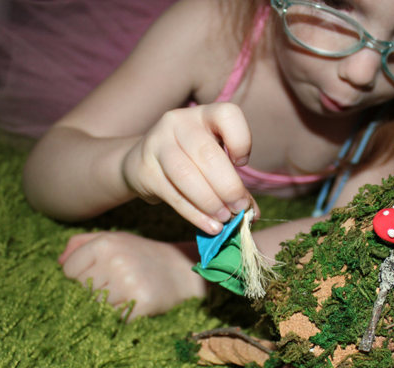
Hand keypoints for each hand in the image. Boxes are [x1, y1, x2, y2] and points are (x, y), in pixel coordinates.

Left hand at [59, 231, 206, 319]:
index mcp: (105, 243)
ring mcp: (128, 283)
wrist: (183, 270)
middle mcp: (115, 261)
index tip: (98, 277)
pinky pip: (113, 319)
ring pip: (94, 306)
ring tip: (123, 295)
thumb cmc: (142, 255)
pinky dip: (118, 317)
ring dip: (105, 306)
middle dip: (92, 292)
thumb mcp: (114, 239)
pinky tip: (131, 307)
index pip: (68, 270)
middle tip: (114, 287)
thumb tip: (58, 262)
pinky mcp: (141, 303)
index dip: (79, 277)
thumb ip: (81, 243)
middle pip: (79, 289)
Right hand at [121, 103, 257, 234]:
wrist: (141, 162)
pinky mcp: (145, 170)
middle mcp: (179, 122)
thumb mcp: (212, 160)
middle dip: (228, 186)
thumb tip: (252, 214)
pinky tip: (210, 226)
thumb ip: (233, 183)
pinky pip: (173, 195)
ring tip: (224, 218)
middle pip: (207, 153)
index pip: (227, 115)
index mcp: (204, 115)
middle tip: (239, 208)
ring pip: (186, 175)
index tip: (242, 163)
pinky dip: (195, 214)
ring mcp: (157, 144)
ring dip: (210, 202)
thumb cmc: (189, 160)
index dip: (241, 140)